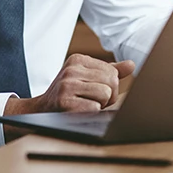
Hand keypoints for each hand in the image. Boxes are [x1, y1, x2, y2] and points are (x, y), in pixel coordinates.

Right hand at [3, 54, 134, 116]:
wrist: (40, 110)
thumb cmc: (68, 94)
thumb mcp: (85, 77)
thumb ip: (109, 71)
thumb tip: (131, 65)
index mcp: (78, 59)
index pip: (112, 71)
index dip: (111, 86)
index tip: (95, 91)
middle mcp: (71, 69)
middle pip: (112, 82)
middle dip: (108, 96)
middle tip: (92, 100)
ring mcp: (67, 85)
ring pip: (106, 95)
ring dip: (100, 105)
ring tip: (85, 104)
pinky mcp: (64, 102)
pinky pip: (95, 108)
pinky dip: (91, 113)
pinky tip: (79, 111)